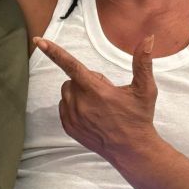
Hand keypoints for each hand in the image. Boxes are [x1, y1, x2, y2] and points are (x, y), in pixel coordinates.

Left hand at [35, 34, 157, 164]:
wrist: (131, 150)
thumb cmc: (139, 118)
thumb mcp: (145, 89)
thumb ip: (143, 62)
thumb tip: (149, 38)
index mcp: (96, 90)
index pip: (71, 65)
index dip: (54, 52)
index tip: (39, 42)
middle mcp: (80, 103)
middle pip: (72, 79)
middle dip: (85, 81)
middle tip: (105, 94)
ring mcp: (72, 117)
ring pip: (67, 93)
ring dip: (78, 93)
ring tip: (99, 106)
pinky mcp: (69, 127)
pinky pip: (64, 108)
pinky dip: (74, 107)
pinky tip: (92, 115)